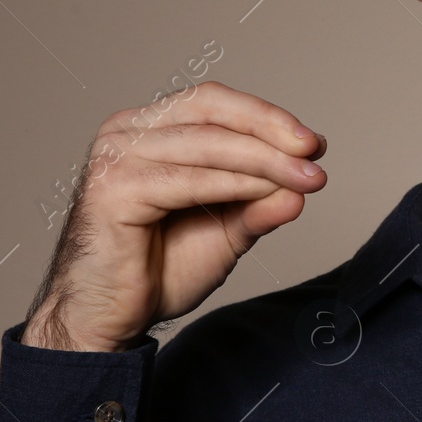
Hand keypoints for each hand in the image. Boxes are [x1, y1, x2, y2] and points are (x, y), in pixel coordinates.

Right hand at [22, 81, 326, 351]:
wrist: (108, 318)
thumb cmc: (158, 271)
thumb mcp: (226, 231)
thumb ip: (259, 204)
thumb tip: (303, 188)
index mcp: (149, 129)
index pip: (214, 103)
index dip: (267, 116)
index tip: (314, 144)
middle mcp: (127, 131)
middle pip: (210, 109)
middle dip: (270, 129)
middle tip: (314, 153)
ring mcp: (115, 156)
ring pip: (205, 142)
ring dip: (263, 160)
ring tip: (305, 179)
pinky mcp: (112, 188)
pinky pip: (187, 179)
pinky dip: (234, 184)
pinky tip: (266, 193)